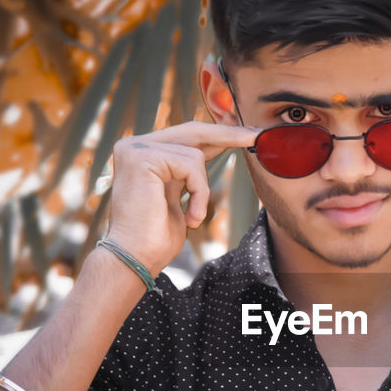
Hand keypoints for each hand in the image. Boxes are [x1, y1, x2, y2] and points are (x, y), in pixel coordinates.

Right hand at [104, 120, 259, 275]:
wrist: (134, 259)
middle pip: (192, 131)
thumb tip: (214, 148)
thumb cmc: (156, 238)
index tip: (248, 134)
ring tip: (193, 217)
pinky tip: (190, 217)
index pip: (186, 135)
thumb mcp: (179, 195)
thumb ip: (188, 171)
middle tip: (256, 135)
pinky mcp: (142, 157)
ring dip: (202, 190)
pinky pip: (191, 166)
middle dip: (228, 134)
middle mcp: (134, 145)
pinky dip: (199, 193)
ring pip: (195, 154)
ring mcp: (135, 149)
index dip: (218, 134)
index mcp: (143, 153)